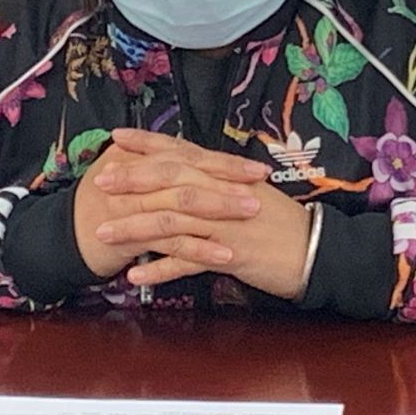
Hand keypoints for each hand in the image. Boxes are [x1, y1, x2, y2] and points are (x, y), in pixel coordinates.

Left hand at [94, 128, 313, 299]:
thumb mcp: (249, 194)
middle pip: (170, 180)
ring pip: (172, 220)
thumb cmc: (282, 224)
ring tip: (102, 235)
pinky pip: (188, 262)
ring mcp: (226, 224)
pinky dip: (160, 269)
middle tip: (99, 182)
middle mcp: (223, 193)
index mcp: (226, 176)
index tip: (116, 138)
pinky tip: (135, 276)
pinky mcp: (231, 255)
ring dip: (134, 228)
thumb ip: (218, 184)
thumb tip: (189, 178)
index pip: (181, 152)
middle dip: (131, 180)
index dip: (148, 143)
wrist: (316, 250)